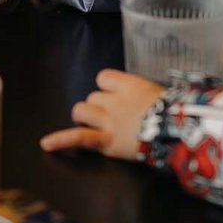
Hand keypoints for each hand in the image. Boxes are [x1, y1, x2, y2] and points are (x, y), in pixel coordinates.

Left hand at [40, 69, 165, 159]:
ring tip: (95, 126)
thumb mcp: (159, 94)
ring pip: (81, 110)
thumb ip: (142, 93)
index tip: (116, 96)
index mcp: (129, 85)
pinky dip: (61, 140)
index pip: (103, 78)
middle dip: (99, 107)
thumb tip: (141, 98)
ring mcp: (108, 120)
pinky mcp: (105, 140)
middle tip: (114, 118)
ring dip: (86, 118)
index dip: (107, 88)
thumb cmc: (174, 114)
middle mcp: (114, 100)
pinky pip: (78, 137)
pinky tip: (46, 144)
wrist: (177, 132)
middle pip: (92, 97)